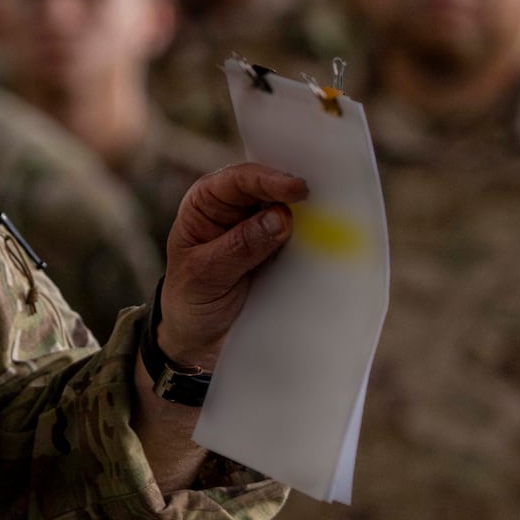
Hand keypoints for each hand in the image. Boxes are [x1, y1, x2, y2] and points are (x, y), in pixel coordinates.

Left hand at [153, 163, 307, 370]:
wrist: (200, 340)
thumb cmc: (189, 299)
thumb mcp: (206, 274)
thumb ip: (240, 246)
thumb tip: (279, 218)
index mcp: (207, 202)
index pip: (239, 179)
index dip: (268, 180)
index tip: (295, 190)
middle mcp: (235, 209)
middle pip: (270, 187)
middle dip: (294, 189)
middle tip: (322, 195)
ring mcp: (260, 229)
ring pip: (289, 210)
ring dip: (308, 213)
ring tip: (330, 215)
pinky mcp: (279, 252)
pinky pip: (300, 238)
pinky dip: (313, 237)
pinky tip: (327, 238)